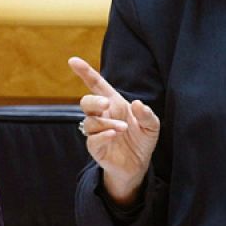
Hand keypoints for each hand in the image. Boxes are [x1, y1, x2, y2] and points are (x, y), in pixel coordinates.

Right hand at [69, 56, 159, 206]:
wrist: (138, 165)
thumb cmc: (142, 139)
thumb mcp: (151, 126)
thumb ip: (147, 114)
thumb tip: (137, 103)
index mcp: (114, 104)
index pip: (96, 85)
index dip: (85, 72)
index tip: (73, 60)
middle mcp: (102, 115)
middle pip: (86, 102)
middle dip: (94, 100)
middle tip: (106, 104)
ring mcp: (97, 132)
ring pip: (90, 122)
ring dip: (105, 123)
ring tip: (123, 129)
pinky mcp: (96, 148)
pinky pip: (92, 140)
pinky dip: (102, 135)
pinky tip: (113, 135)